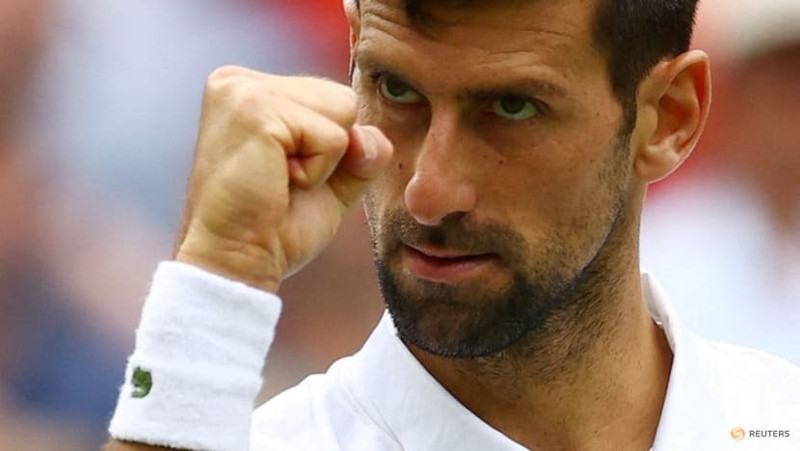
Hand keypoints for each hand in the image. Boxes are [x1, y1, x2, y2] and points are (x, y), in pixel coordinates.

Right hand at [174, 66, 392, 291]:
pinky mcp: (256, 111)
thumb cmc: (274, 226)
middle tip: (281, 179)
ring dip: (324, 161)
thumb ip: (361, 150)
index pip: (330, 97)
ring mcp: (244, 91)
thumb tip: (372, 136)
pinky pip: (333, 138)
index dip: (326, 148)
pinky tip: (277, 182)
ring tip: (279, 179)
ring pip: (343, 111)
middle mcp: (238, 80)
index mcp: (248, 87)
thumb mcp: (331, 180)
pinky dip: (318, 172)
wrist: (237, 262)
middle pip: (342, 98)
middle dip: (328, 150)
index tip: (281, 174)